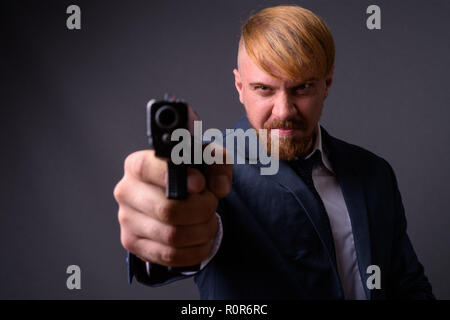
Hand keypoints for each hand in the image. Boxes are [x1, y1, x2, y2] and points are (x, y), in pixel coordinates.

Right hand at [114, 148, 231, 266]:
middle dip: (201, 210)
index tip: (200, 184)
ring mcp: (127, 220)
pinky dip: (195, 250)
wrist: (177, 196)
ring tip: (209, 221)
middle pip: (167, 210)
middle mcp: (127, 191)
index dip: (177, 178)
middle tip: (211, 204)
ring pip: (172, 236)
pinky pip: (170, 255)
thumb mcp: (207, 159)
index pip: (147, 169)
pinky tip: (203, 239)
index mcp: (137, 165)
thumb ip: (217, 162)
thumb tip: (219, 186)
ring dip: (202, 231)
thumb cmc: (190, 174)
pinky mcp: (133, 243)